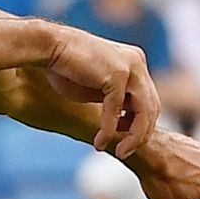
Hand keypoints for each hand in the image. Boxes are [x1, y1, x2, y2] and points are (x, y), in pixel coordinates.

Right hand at [43, 25, 158, 158]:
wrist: (47, 47)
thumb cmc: (63, 67)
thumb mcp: (95, 88)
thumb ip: (114, 100)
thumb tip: (122, 121)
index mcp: (135, 63)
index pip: (148, 99)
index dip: (140, 123)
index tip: (124, 138)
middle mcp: (138, 62)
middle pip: (151, 106)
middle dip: (140, 134)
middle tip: (125, 151)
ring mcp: (131, 67)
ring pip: (143, 110)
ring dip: (132, 136)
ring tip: (120, 152)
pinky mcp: (117, 73)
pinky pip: (117, 109)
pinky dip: (108, 129)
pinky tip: (99, 142)